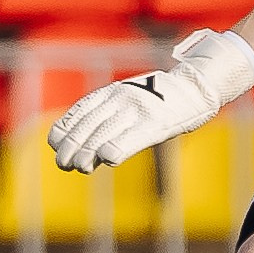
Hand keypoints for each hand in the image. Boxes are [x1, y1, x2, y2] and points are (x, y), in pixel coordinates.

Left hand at [49, 30, 253, 172]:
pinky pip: (130, 138)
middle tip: (63, 164)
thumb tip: (89, 145)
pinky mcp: (156, 123)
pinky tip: (106, 160)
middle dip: (72, 146)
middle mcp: (122, 98)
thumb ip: (111, 113)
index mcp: (113, 92)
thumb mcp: (131, 96)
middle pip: (88, 124)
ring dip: (87, 152)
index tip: (55, 144)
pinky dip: (115, 149)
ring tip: (78, 167)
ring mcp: (139, 109)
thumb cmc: (164, 98)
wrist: (198, 85)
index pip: (81, 110)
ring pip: (104, 133)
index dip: (65, 128)